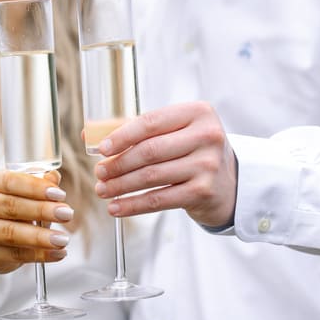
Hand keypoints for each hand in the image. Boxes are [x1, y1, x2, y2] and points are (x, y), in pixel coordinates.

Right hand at [0, 170, 73, 273]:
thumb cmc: (8, 204)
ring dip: (40, 237)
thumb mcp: (21, 190)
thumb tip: (53, 177)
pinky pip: (13, 255)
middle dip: (42, 211)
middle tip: (67, 214)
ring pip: (10, 234)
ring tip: (62, 239)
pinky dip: (38, 256)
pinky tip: (57, 253)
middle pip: (10, 207)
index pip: (10, 181)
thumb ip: (39, 183)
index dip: (35, 187)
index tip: (59, 194)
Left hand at [95, 102, 237, 226]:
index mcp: (198, 112)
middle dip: (118, 164)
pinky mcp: (203, 191)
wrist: (229, 183)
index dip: (122, 135)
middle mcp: (206, 136)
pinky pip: (159, 199)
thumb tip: (89, 133)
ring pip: (151, 176)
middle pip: (150, 150)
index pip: (152, 122)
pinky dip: (133, 205)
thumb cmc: (193, 151)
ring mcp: (207, 164)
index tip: (101, 149)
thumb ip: (137, 129)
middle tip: (99, 173)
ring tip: (103, 190)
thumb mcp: (175, 132)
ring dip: (121, 185)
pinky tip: (116, 207)